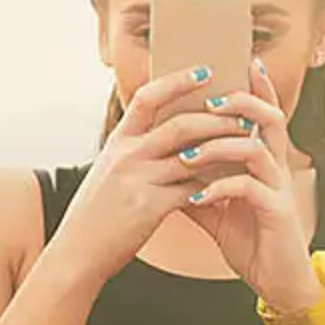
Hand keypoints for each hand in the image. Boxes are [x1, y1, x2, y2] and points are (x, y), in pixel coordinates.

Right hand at [45, 65, 257, 291]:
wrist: (77, 252)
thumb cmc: (95, 215)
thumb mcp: (107, 172)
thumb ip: (133, 153)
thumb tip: (164, 137)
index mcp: (117, 142)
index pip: (148, 97)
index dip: (177, 81)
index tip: (204, 72)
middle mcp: (126, 155)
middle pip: (181, 125)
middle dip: (217, 118)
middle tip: (242, 114)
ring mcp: (137, 180)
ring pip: (193, 156)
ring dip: (224, 150)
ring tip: (247, 145)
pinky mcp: (150, 207)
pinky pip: (192, 189)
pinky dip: (214, 186)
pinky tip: (230, 184)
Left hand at [179, 59, 323, 310]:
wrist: (278, 283)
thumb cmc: (251, 242)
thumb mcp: (217, 211)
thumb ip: (196, 186)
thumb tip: (163, 170)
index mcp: (264, 163)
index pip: (262, 116)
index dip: (255, 88)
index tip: (240, 61)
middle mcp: (277, 169)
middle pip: (270, 119)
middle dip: (241, 103)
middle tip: (209, 100)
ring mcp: (279, 189)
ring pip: (257, 149)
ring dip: (219, 147)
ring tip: (187, 155)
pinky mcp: (277, 213)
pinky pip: (250, 189)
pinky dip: (221, 188)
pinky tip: (198, 197)